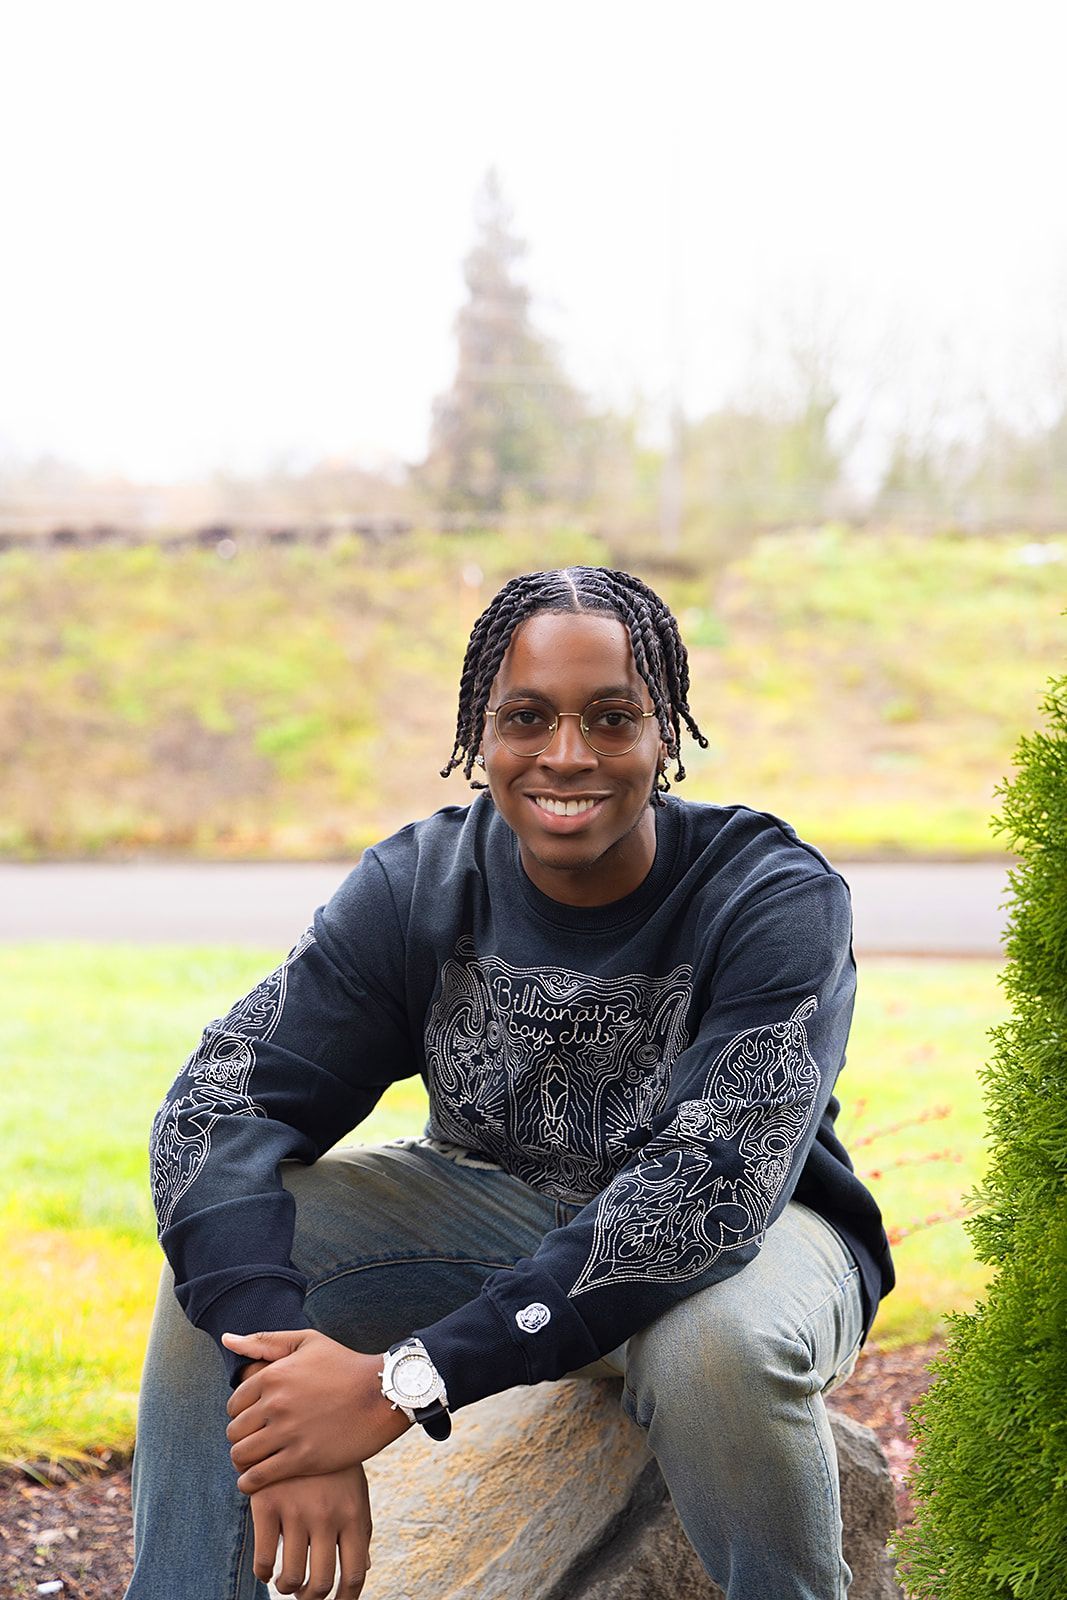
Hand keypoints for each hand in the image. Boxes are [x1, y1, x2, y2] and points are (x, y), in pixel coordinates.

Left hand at [222, 1328, 410, 1490]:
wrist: (383, 1394)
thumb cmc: (345, 1365)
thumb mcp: (307, 1342)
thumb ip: (264, 1341)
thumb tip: (226, 1339)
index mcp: (273, 1375)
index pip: (233, 1404)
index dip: (242, 1413)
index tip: (256, 1419)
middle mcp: (276, 1403)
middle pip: (234, 1431)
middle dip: (242, 1437)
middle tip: (257, 1441)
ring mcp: (288, 1432)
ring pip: (241, 1455)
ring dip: (244, 1461)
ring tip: (256, 1461)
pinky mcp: (302, 1459)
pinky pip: (257, 1478)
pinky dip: (249, 1483)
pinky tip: (256, 1480)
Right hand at [250, 1463, 372, 1599]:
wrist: (301, 1413)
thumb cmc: (333, 1462)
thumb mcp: (354, 1490)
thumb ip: (359, 1530)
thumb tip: (363, 1570)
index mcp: (354, 1514)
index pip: (355, 1575)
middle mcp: (327, 1516)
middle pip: (320, 1584)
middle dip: (310, 1598)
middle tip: (304, 1594)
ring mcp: (296, 1510)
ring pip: (290, 1578)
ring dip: (287, 1587)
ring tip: (286, 1581)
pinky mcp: (267, 1504)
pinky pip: (263, 1559)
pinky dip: (263, 1571)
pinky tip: (266, 1566)